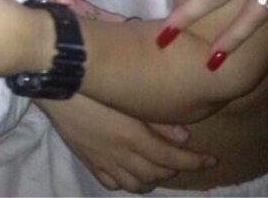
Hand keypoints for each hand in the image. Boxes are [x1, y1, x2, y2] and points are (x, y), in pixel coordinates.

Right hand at [43, 96, 215, 193]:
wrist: (56, 85)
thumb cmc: (93, 83)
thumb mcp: (128, 98)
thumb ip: (157, 119)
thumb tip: (184, 136)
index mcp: (135, 138)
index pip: (173, 158)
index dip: (195, 161)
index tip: (211, 160)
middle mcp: (123, 156)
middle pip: (158, 173)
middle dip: (176, 167)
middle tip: (186, 157)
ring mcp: (104, 162)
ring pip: (137, 184)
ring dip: (154, 178)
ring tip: (162, 167)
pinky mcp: (89, 162)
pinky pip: (113, 183)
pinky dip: (127, 181)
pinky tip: (130, 172)